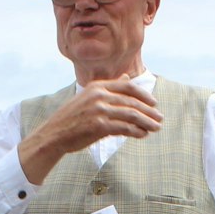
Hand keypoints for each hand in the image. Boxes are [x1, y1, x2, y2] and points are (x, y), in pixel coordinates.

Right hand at [19, 77, 162, 180]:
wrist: (54, 134)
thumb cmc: (72, 117)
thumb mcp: (88, 96)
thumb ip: (108, 88)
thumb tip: (125, 77)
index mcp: (97, 86)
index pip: (127, 86)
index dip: (143, 95)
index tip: (154, 103)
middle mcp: (99, 95)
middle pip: (132, 101)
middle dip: (149, 111)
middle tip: (160, 119)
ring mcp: (99, 110)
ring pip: (131, 115)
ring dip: (146, 122)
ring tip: (155, 128)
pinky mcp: (99, 126)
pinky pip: (124, 128)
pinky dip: (136, 132)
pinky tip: (142, 135)